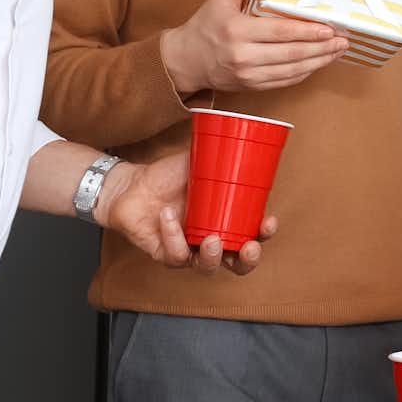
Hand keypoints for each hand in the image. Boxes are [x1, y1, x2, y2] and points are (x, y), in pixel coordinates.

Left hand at [95, 153, 273, 276]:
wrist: (133, 183)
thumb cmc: (169, 176)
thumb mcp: (198, 163)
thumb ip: (220, 156)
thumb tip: (241, 135)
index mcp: (224, 222)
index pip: (251, 236)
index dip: (263, 235)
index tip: (268, 222)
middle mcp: (210, 240)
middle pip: (237, 263)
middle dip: (247, 260)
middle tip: (249, 247)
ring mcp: (188, 250)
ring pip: (207, 267)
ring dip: (213, 257)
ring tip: (211, 239)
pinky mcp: (165, 255)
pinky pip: (175, 255)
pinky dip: (173, 237)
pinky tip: (168, 216)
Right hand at [160, 0, 349, 93]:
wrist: (185, 61)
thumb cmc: (204, 27)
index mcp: (237, 31)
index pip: (281, 33)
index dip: (308, 32)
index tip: (329, 28)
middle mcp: (244, 56)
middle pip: (291, 54)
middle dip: (321, 48)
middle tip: (342, 41)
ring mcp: (249, 75)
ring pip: (292, 71)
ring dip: (318, 62)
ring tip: (337, 51)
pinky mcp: (252, 87)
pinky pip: (284, 81)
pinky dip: (304, 73)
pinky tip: (318, 63)